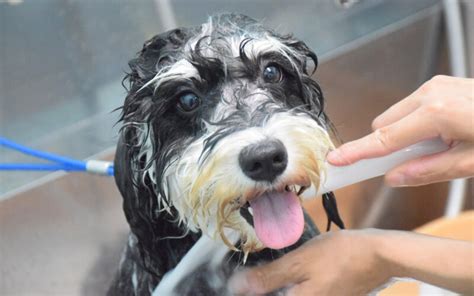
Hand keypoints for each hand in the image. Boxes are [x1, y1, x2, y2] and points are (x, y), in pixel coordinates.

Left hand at [228, 230, 390, 295]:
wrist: (378, 255)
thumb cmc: (339, 256)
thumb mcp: (299, 262)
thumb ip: (268, 277)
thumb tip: (236, 287)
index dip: (250, 290)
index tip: (238, 281)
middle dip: (263, 288)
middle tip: (252, 273)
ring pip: (287, 294)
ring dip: (275, 285)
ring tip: (268, 270)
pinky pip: (299, 292)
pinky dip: (289, 284)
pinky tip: (288, 270)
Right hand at [327, 75, 473, 185]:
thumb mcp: (472, 163)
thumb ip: (428, 171)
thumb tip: (394, 178)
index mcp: (437, 114)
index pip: (385, 139)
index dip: (357, 153)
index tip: (335, 161)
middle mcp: (431, 93)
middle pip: (385, 125)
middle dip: (390, 145)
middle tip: (416, 161)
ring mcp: (436, 86)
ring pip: (396, 116)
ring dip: (405, 134)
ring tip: (440, 145)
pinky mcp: (441, 85)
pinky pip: (411, 107)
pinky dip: (417, 124)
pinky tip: (444, 132)